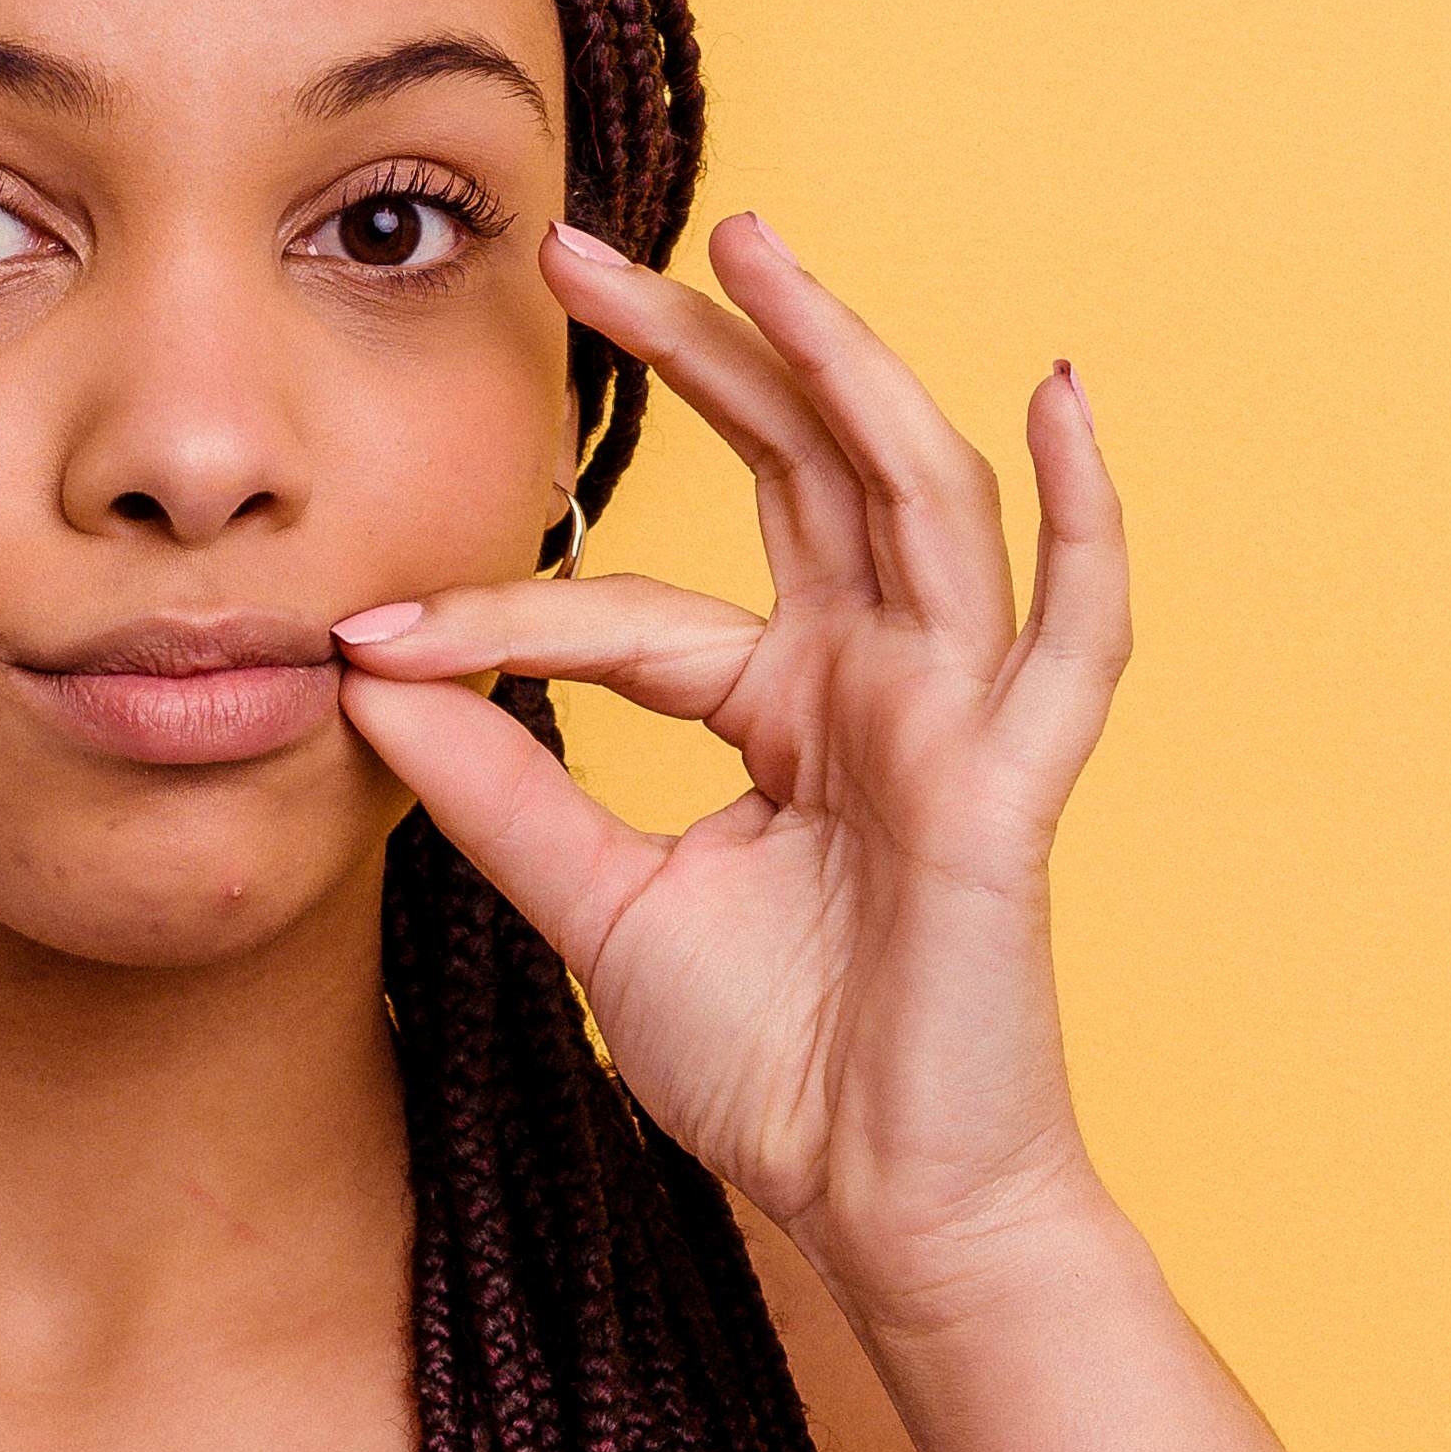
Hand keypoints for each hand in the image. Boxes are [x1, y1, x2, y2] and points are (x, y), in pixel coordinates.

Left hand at [332, 215, 1131, 1326]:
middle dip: (700, 348)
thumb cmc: (773, 1069)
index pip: (633, 607)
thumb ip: (498, 792)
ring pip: (910, 496)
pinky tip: (1057, 393)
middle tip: (580, 247)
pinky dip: (1086, 511)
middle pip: (794, 467)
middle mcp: (872, 679)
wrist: (877, 1204)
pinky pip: (1073, 630)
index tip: (369, 625)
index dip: (504, 606)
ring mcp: (951, 715)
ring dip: (840, 363)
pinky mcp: (1008, 780)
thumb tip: (365, 681)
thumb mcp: (597, 906)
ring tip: (758, 248)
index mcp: (781, 704)